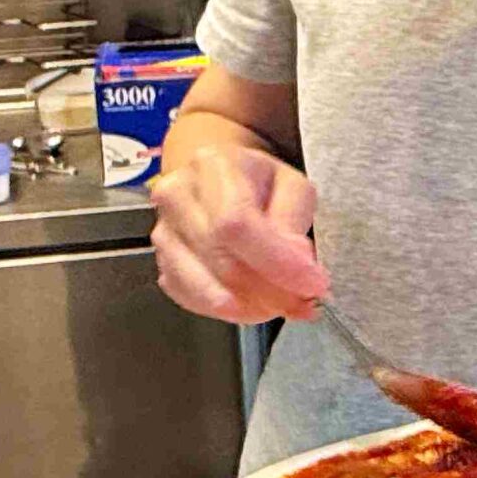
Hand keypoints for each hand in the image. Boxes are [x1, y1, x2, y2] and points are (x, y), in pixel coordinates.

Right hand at [148, 145, 328, 323]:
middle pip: (222, 262)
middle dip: (271, 291)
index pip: (237, 224)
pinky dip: (230, 310)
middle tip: (304, 300)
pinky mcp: (163, 263)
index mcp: (213, 166)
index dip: (277, 262)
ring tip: (283, 303)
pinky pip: (193, 300)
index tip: (313, 283)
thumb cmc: (256, 181)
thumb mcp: (291, 185)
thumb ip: (294, 220)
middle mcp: (178, 198)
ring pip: (206, 288)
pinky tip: (255, 303)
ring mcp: (164, 233)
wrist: (215, 179)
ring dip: (252, 307)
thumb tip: (297, 261)